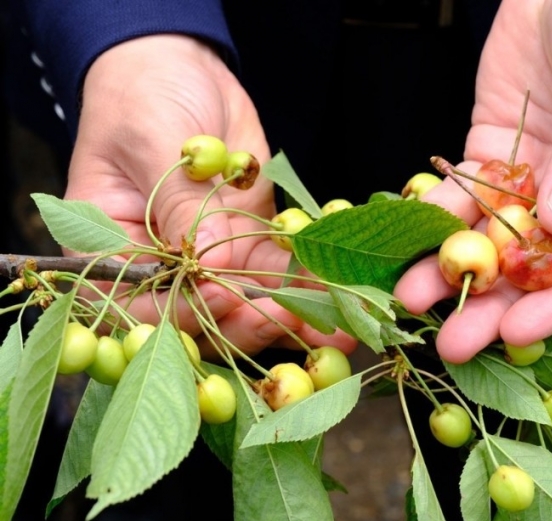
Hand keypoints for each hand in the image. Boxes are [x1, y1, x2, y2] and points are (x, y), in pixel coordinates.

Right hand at [66, 35, 355, 356]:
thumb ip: (180, 203)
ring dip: (292, 315)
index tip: (228, 299)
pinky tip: (343, 291)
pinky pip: (277, 274)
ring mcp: (207, 261)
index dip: (187, 310)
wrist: (178, 68)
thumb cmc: (142, 96)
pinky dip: (309, 284)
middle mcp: (159, 268)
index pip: (145, 302)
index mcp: (110, 252)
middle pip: (202, 317)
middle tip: (294, 317)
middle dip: (249, 323)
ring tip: (338, 322)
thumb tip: (211, 262)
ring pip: (247, 304)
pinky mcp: (247, 245)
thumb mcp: (153, 141)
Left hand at [395, 0, 551, 361]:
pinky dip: (438, 219)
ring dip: (456, 272)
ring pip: (496, 239)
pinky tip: (409, 247)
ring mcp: (538, 179)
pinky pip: (465, 194)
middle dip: (497, 307)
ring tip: (413, 302)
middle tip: (455, 345)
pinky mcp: (496, 154)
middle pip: (542, 269)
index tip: (520, 332)